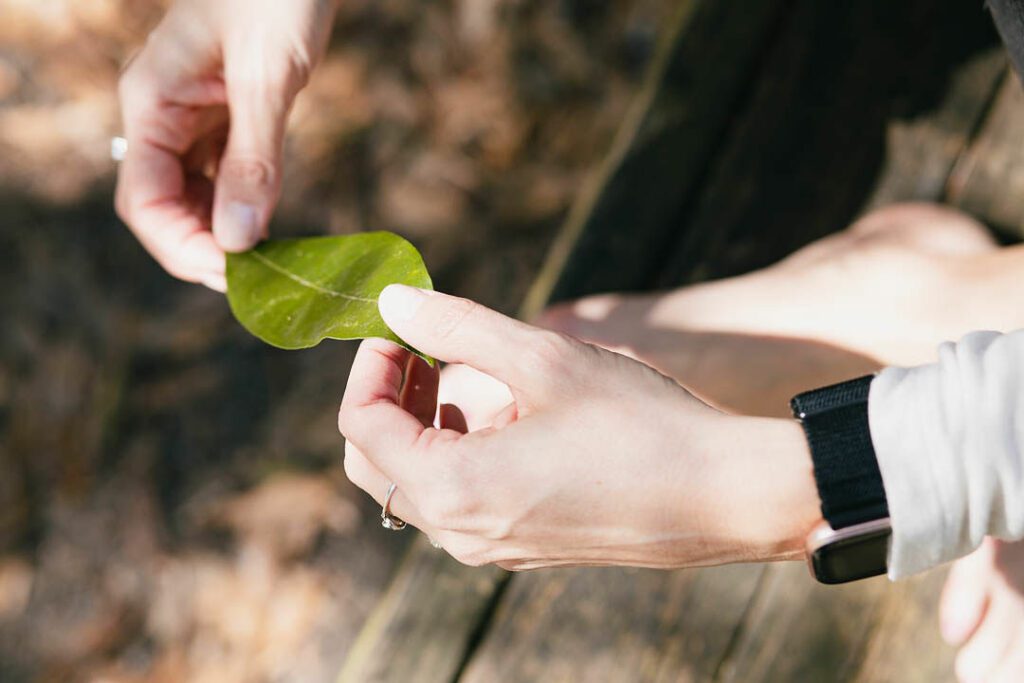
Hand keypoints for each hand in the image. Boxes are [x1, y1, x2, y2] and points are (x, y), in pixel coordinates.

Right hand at [115, 0, 337, 289]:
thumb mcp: (267, 77)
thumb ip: (252, 158)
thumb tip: (235, 241)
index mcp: (153, 103)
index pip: (145, 201)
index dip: (183, 248)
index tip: (234, 276)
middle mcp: (164, 116)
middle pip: (165, 207)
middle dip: (202, 250)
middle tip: (256, 284)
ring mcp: (194, 117)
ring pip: (193, 197)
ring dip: (222, 235)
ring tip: (267, 266)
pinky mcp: (226, 116)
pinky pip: (222, 176)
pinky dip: (242, 207)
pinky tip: (268, 226)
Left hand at [338, 285, 820, 569]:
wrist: (726, 496)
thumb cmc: (641, 423)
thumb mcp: (545, 360)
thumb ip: (459, 327)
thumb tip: (394, 302)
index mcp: (454, 488)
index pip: (361, 427)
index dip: (369, 365)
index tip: (402, 327)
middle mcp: (461, 533)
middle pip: (377, 463)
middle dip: (389, 397)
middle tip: (427, 348)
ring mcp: (492, 549)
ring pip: (417, 484)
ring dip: (425, 423)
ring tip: (473, 375)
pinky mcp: (523, 549)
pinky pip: (460, 501)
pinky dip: (460, 451)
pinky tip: (510, 415)